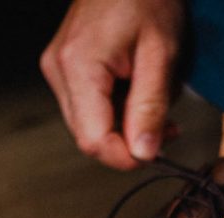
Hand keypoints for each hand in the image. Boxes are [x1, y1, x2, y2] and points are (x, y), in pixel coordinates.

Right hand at [40, 0, 184, 169]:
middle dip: (129, 141)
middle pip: (89, 135)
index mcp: (78, 66)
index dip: (125, 157)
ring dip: (125, 125)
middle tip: (166, 125)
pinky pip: (88, 105)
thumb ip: (150, 107)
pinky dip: (116, 108)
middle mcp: (58, 69)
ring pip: (89, 123)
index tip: (158, 152)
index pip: (93, 140)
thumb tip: (143, 154)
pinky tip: (137, 88)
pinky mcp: (64, 66)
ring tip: (154, 100)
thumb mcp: (161, 54)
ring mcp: (57, 67)